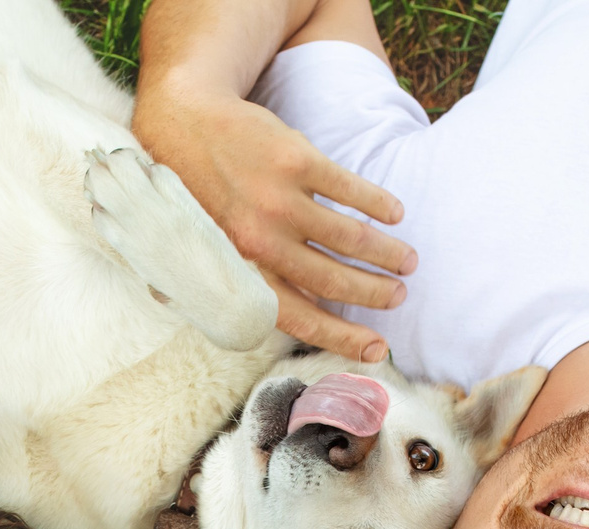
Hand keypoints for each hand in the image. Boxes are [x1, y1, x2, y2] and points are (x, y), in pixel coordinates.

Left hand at [132, 83, 411, 362]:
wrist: (180, 120)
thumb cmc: (188, 194)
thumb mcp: (195, 254)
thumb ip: (224, 290)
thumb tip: (248, 329)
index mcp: (236, 271)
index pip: (298, 317)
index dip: (342, 337)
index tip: (376, 349)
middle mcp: (259, 241)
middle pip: (332, 280)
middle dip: (375, 293)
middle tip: (399, 296)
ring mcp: (278, 199)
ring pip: (349, 237)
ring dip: (386, 253)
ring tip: (407, 261)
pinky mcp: (294, 159)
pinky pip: (348, 189)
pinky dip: (378, 204)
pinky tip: (394, 213)